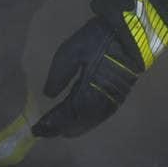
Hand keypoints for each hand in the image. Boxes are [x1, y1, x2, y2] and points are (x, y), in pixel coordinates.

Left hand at [32, 18, 139, 137]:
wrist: (131, 35)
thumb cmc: (99, 40)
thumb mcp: (72, 51)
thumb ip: (59, 75)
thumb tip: (48, 95)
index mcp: (88, 93)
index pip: (66, 115)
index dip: (51, 123)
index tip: (36, 129)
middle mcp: (100, 103)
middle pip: (78, 123)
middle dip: (60, 128)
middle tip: (44, 131)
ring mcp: (111, 101)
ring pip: (90, 122)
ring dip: (73, 127)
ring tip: (59, 130)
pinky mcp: (118, 97)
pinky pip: (99, 117)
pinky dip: (86, 122)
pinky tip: (80, 119)